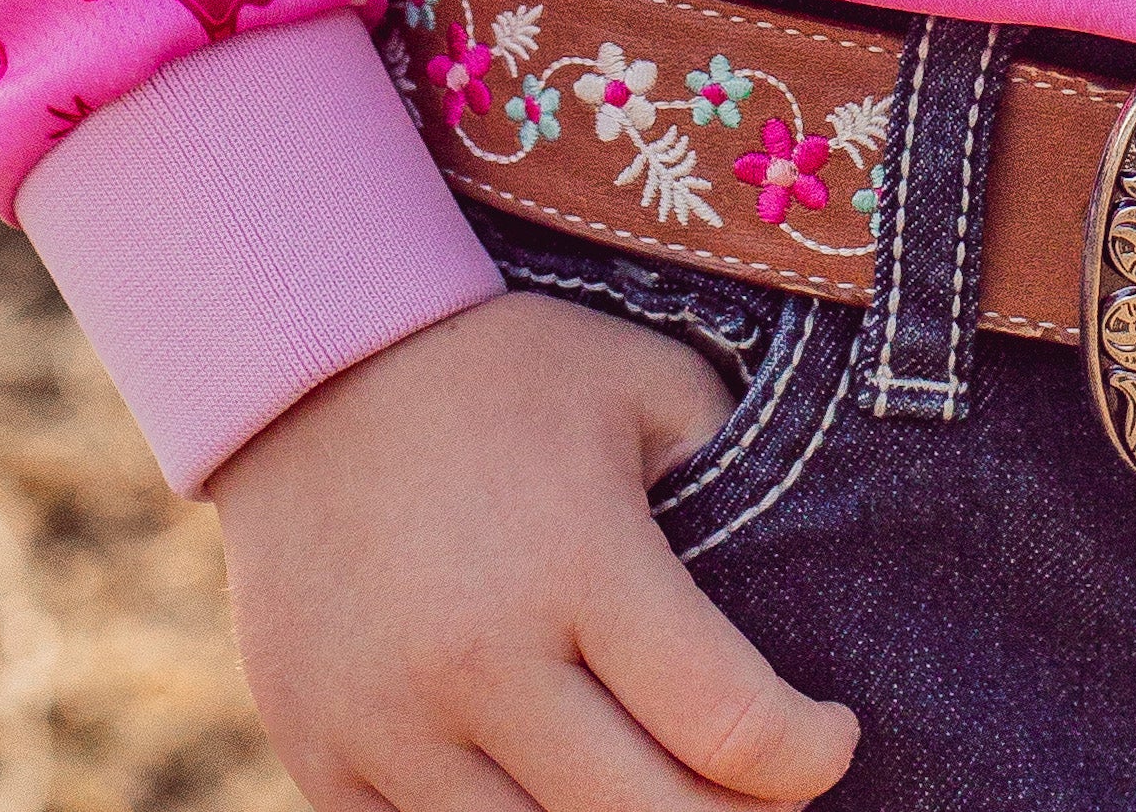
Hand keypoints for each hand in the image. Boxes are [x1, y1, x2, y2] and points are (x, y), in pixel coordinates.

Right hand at [211, 286, 861, 810]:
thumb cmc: (502, 372)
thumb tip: (807, 579)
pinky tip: (552, 791)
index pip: (732, 729)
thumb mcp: (641, 383)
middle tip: (761, 794)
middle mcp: (480, 659)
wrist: (304, 366)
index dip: (809, 756)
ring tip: (659, 790)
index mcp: (578, 560)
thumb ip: (733, 472)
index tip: (831, 737)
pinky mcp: (323, 758)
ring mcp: (390, 724)